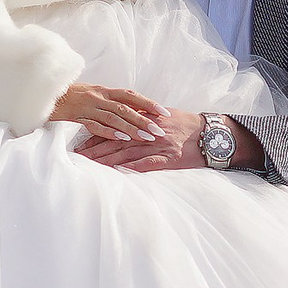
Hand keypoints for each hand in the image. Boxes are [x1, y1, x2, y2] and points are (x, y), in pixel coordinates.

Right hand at [49, 82, 168, 142]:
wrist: (43, 94)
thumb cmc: (68, 96)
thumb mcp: (90, 95)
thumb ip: (107, 102)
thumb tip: (128, 110)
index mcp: (103, 90)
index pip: (130, 95)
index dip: (148, 103)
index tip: (164, 112)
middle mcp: (98, 97)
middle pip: (126, 107)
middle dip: (144, 118)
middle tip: (160, 130)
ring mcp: (87, 106)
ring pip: (114, 117)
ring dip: (131, 127)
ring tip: (146, 137)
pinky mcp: (75, 117)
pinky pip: (95, 125)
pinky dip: (109, 131)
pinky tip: (121, 138)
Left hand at [76, 110, 262, 173]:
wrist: (211, 134)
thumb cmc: (186, 125)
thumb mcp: (163, 117)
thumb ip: (142, 120)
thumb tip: (122, 124)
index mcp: (146, 120)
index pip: (117, 127)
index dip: (97, 135)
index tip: (81, 142)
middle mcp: (150, 131)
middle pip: (117, 141)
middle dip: (95, 149)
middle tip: (77, 156)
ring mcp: (159, 145)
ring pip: (127, 152)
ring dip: (106, 159)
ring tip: (89, 165)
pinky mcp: (169, 159)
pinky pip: (148, 164)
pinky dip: (132, 167)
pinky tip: (118, 171)